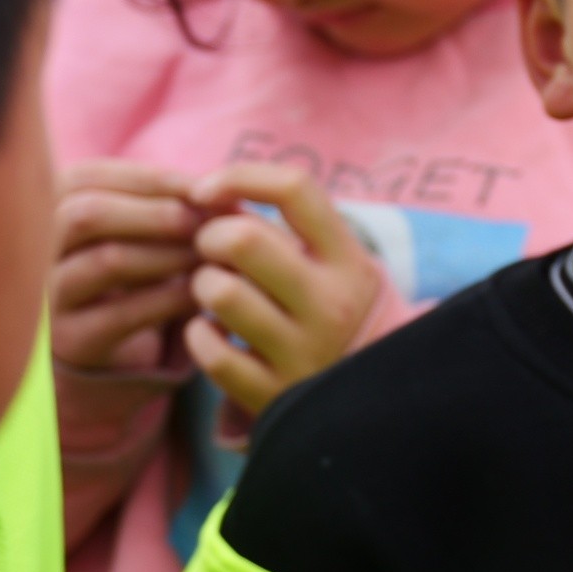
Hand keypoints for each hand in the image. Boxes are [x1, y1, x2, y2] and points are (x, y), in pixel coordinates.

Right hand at [51, 162, 202, 387]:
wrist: (105, 347)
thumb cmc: (128, 271)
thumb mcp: (133, 230)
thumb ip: (163, 201)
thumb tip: (224, 190)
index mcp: (42, 210)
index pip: (88, 177)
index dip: (152, 178)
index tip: (207, 188)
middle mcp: (32, 252)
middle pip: (86, 215)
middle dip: (158, 214)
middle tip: (209, 223)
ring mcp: (47, 301)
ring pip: (108, 261)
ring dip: (172, 253)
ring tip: (213, 254)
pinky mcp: (72, 342)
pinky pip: (125, 313)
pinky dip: (173, 297)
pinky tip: (203, 291)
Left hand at [180, 166, 387, 417]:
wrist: (374, 394)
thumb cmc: (335, 308)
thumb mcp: (335, 263)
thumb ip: (286, 229)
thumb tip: (210, 195)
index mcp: (347, 259)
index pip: (295, 189)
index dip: (240, 176)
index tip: (208, 192)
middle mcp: (330, 303)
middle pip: (245, 239)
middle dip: (210, 237)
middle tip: (211, 250)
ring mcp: (303, 351)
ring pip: (222, 294)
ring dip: (203, 286)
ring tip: (213, 292)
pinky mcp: (274, 395)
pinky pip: (212, 355)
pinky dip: (199, 337)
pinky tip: (211, 333)